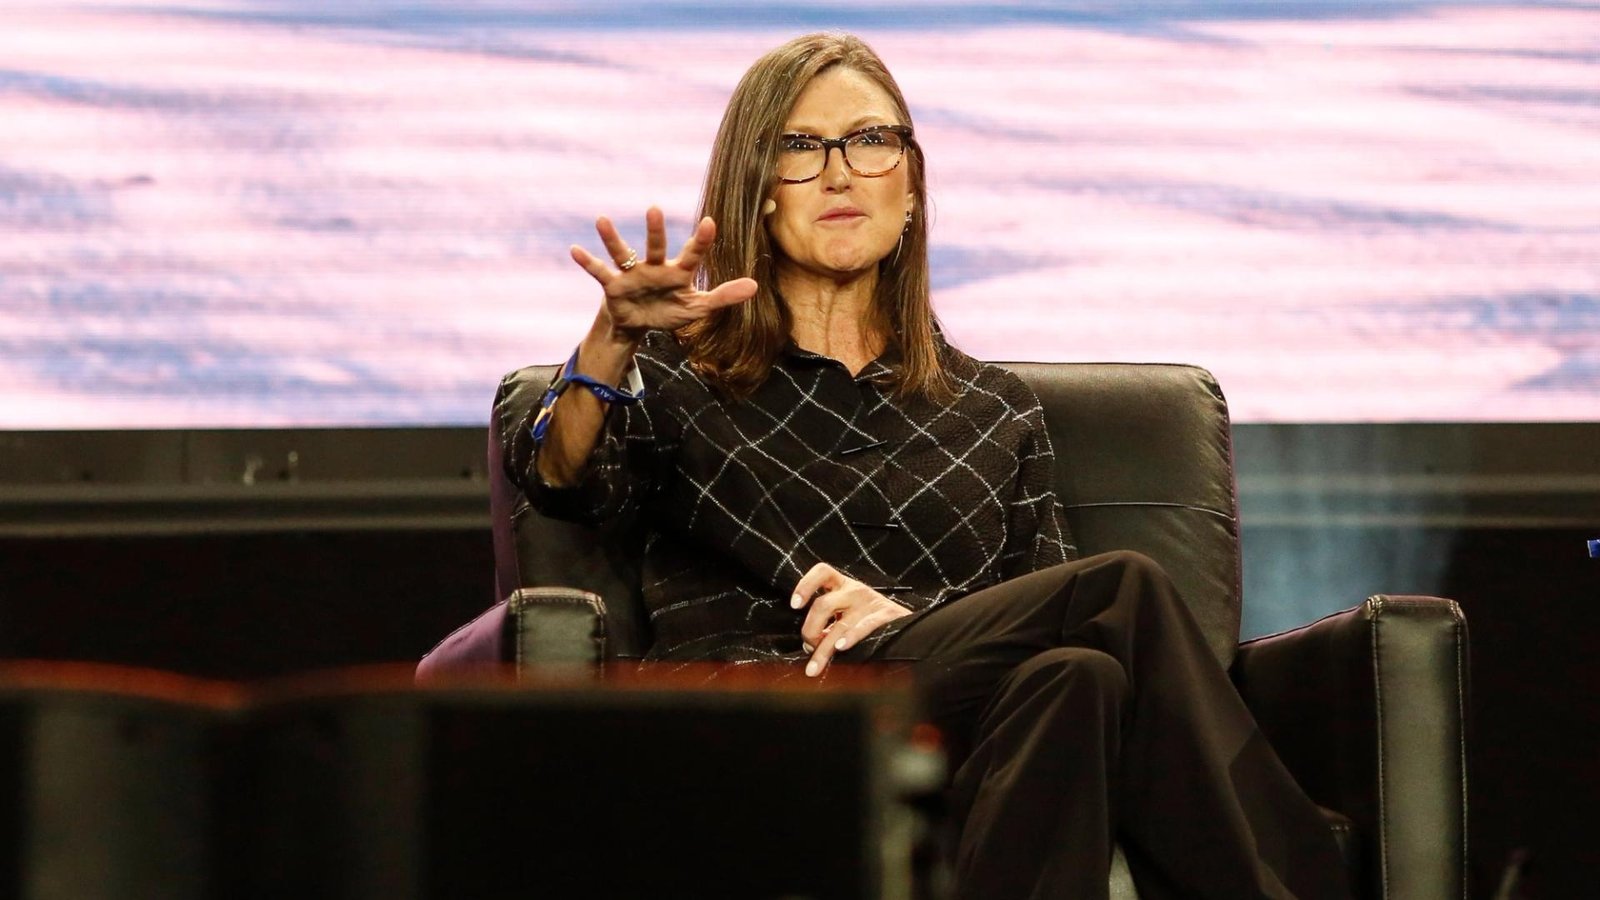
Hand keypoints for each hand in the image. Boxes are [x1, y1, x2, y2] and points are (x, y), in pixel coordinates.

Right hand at [570, 207, 756, 337]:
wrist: (640, 323)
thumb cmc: (670, 310)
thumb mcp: (698, 307)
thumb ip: (724, 296)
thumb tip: (755, 286)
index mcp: (678, 273)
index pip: (693, 254)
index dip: (702, 241)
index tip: (711, 222)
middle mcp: (654, 267)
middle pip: (655, 247)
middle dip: (654, 231)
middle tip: (653, 209)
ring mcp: (632, 275)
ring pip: (623, 253)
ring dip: (612, 238)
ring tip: (601, 220)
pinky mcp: (614, 286)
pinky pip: (599, 272)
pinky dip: (587, 262)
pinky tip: (575, 250)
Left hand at [791, 562, 912, 676]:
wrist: (910, 624)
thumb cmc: (870, 621)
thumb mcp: (847, 614)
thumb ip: (827, 626)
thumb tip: (809, 646)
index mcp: (843, 585)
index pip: (822, 572)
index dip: (805, 585)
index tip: (794, 605)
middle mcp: (855, 590)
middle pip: (823, 604)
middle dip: (810, 629)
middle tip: (809, 647)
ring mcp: (870, 602)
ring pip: (839, 624)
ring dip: (824, 649)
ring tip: (814, 667)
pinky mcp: (886, 615)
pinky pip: (864, 627)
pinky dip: (850, 638)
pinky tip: (840, 649)